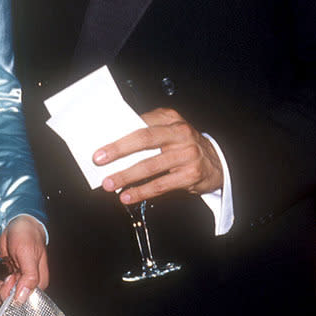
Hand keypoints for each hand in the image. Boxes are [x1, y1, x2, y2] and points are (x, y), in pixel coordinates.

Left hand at [0, 215, 48, 306]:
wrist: (21, 223)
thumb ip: (29, 276)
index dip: (4, 292)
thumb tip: (22, 298)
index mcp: (36, 284)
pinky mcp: (6, 275)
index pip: (17, 299)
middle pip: (4, 297)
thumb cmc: (28, 234)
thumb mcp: (28, 253)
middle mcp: (25, 285)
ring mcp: (15, 280)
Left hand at [93, 107, 223, 203]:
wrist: (217, 163)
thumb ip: (147, 132)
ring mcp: (187, 154)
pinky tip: (128, 196)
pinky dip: (141, 191)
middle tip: (98, 160)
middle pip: (144, 139)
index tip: (101, 144)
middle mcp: (180, 133)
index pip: (141, 123)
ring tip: (109, 183)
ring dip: (126, 176)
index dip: (119, 133)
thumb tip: (114, 143)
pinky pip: (161, 185)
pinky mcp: (191, 175)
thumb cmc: (184, 145)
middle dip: (118, 150)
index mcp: (170, 119)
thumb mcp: (169, 131)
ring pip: (150, 166)